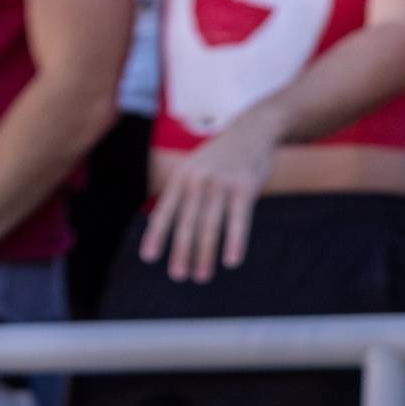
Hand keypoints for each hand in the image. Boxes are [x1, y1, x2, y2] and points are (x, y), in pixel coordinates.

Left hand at [140, 104, 280, 282]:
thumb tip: (175, 233)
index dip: (156, 235)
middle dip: (181, 252)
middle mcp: (199, 179)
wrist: (255, 128)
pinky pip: (238, 220)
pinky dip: (234, 242)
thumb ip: (184, 194)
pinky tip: (232, 261)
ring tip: (202, 277)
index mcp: (182, 176)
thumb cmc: (222, 156)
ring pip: (210, 225)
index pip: (164, 211)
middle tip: (179, 276)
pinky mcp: (246, 186)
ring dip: (205, 255)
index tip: (150, 258)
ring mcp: (222, 182)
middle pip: (187, 223)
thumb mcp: (196, 166)